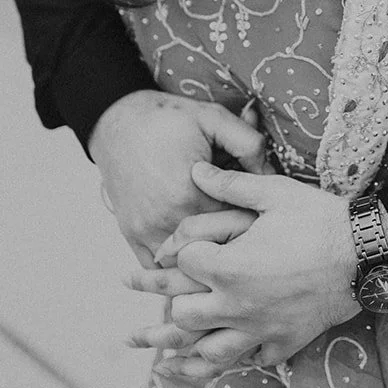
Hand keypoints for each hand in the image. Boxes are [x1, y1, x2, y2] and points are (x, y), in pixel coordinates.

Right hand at [88, 92, 267, 263]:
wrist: (117, 121)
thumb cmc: (167, 118)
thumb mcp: (213, 118)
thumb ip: (249, 144)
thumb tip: (270, 176)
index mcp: (190, 195)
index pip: (237, 227)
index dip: (255, 223)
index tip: (265, 218)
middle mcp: (166, 221)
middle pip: (215, 250)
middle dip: (234, 244)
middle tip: (252, 237)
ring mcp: (147, 232)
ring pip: (187, 267)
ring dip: (207, 261)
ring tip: (227, 253)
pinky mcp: (134, 235)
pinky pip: (159, 270)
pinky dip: (179, 269)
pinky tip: (196, 264)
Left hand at [124, 162, 359, 376]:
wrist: (365, 254)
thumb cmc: (319, 219)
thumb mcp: (273, 193)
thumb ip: (230, 185)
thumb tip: (195, 171)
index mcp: (229, 267)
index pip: (183, 263)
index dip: (177, 251)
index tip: (180, 247)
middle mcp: (237, 305)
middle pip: (183, 315)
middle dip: (175, 299)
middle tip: (178, 289)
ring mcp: (260, 329)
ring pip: (210, 351)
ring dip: (194, 343)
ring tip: (181, 340)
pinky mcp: (284, 342)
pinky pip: (252, 359)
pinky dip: (241, 354)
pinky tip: (235, 347)